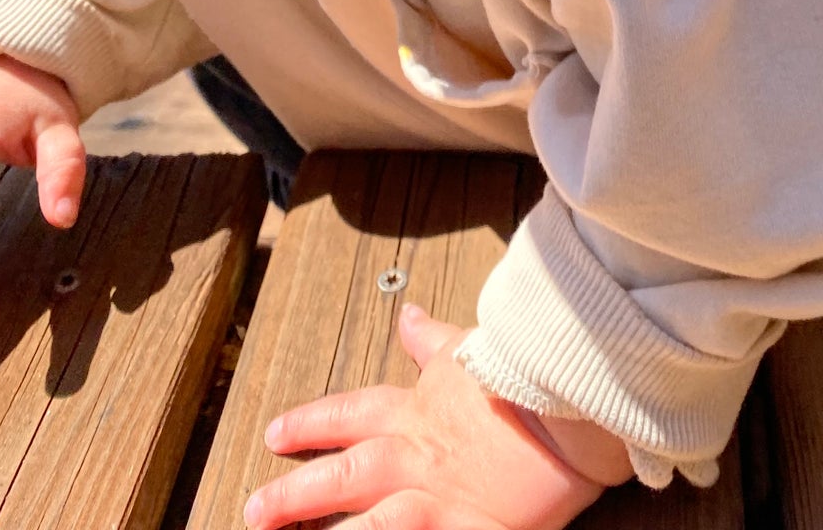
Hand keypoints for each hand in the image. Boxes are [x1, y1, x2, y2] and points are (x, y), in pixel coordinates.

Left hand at [246, 304, 632, 528]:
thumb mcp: (470, 345)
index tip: (276, 432)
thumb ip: (432, 339)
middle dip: (293, 493)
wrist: (568, 398)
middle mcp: (413, 452)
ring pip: (364, 523)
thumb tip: (406, 314)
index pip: (347, 412)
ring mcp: (433, 496)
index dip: (309, 423)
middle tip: (253, 509)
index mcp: (416, 406)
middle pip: (339, 474)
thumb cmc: (524, 368)